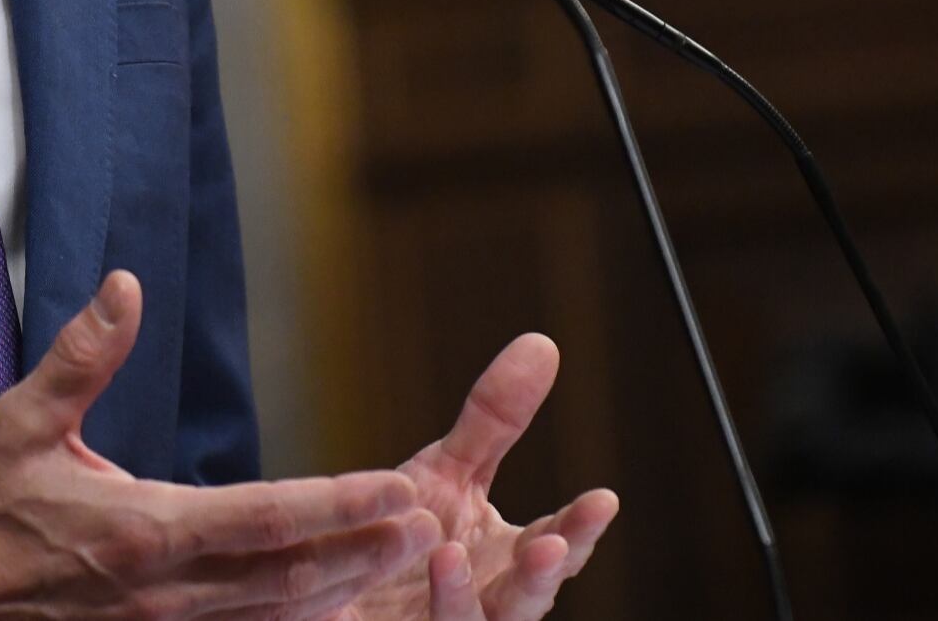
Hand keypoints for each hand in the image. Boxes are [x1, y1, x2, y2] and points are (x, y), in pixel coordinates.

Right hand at [0, 271, 441, 619]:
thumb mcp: (21, 420)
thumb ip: (82, 355)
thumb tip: (125, 284)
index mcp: (139, 530)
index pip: (262, 518)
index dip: (336, 504)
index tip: (397, 487)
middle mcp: (163, 590)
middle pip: (290, 577)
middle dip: (366, 551)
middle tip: (435, 525)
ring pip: (275, 617)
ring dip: (346, 589)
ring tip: (411, 559)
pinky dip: (293, 620)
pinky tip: (339, 604)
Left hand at [329, 335, 616, 620]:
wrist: (335, 583)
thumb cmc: (406, 534)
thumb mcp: (450, 471)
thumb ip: (496, 421)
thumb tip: (542, 344)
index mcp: (506, 561)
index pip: (556, 546)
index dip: (579, 528)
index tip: (602, 499)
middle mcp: (485, 603)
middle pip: (524, 602)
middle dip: (539, 578)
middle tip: (550, 548)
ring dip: (461, 599)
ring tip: (448, 557)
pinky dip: (406, 612)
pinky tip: (378, 583)